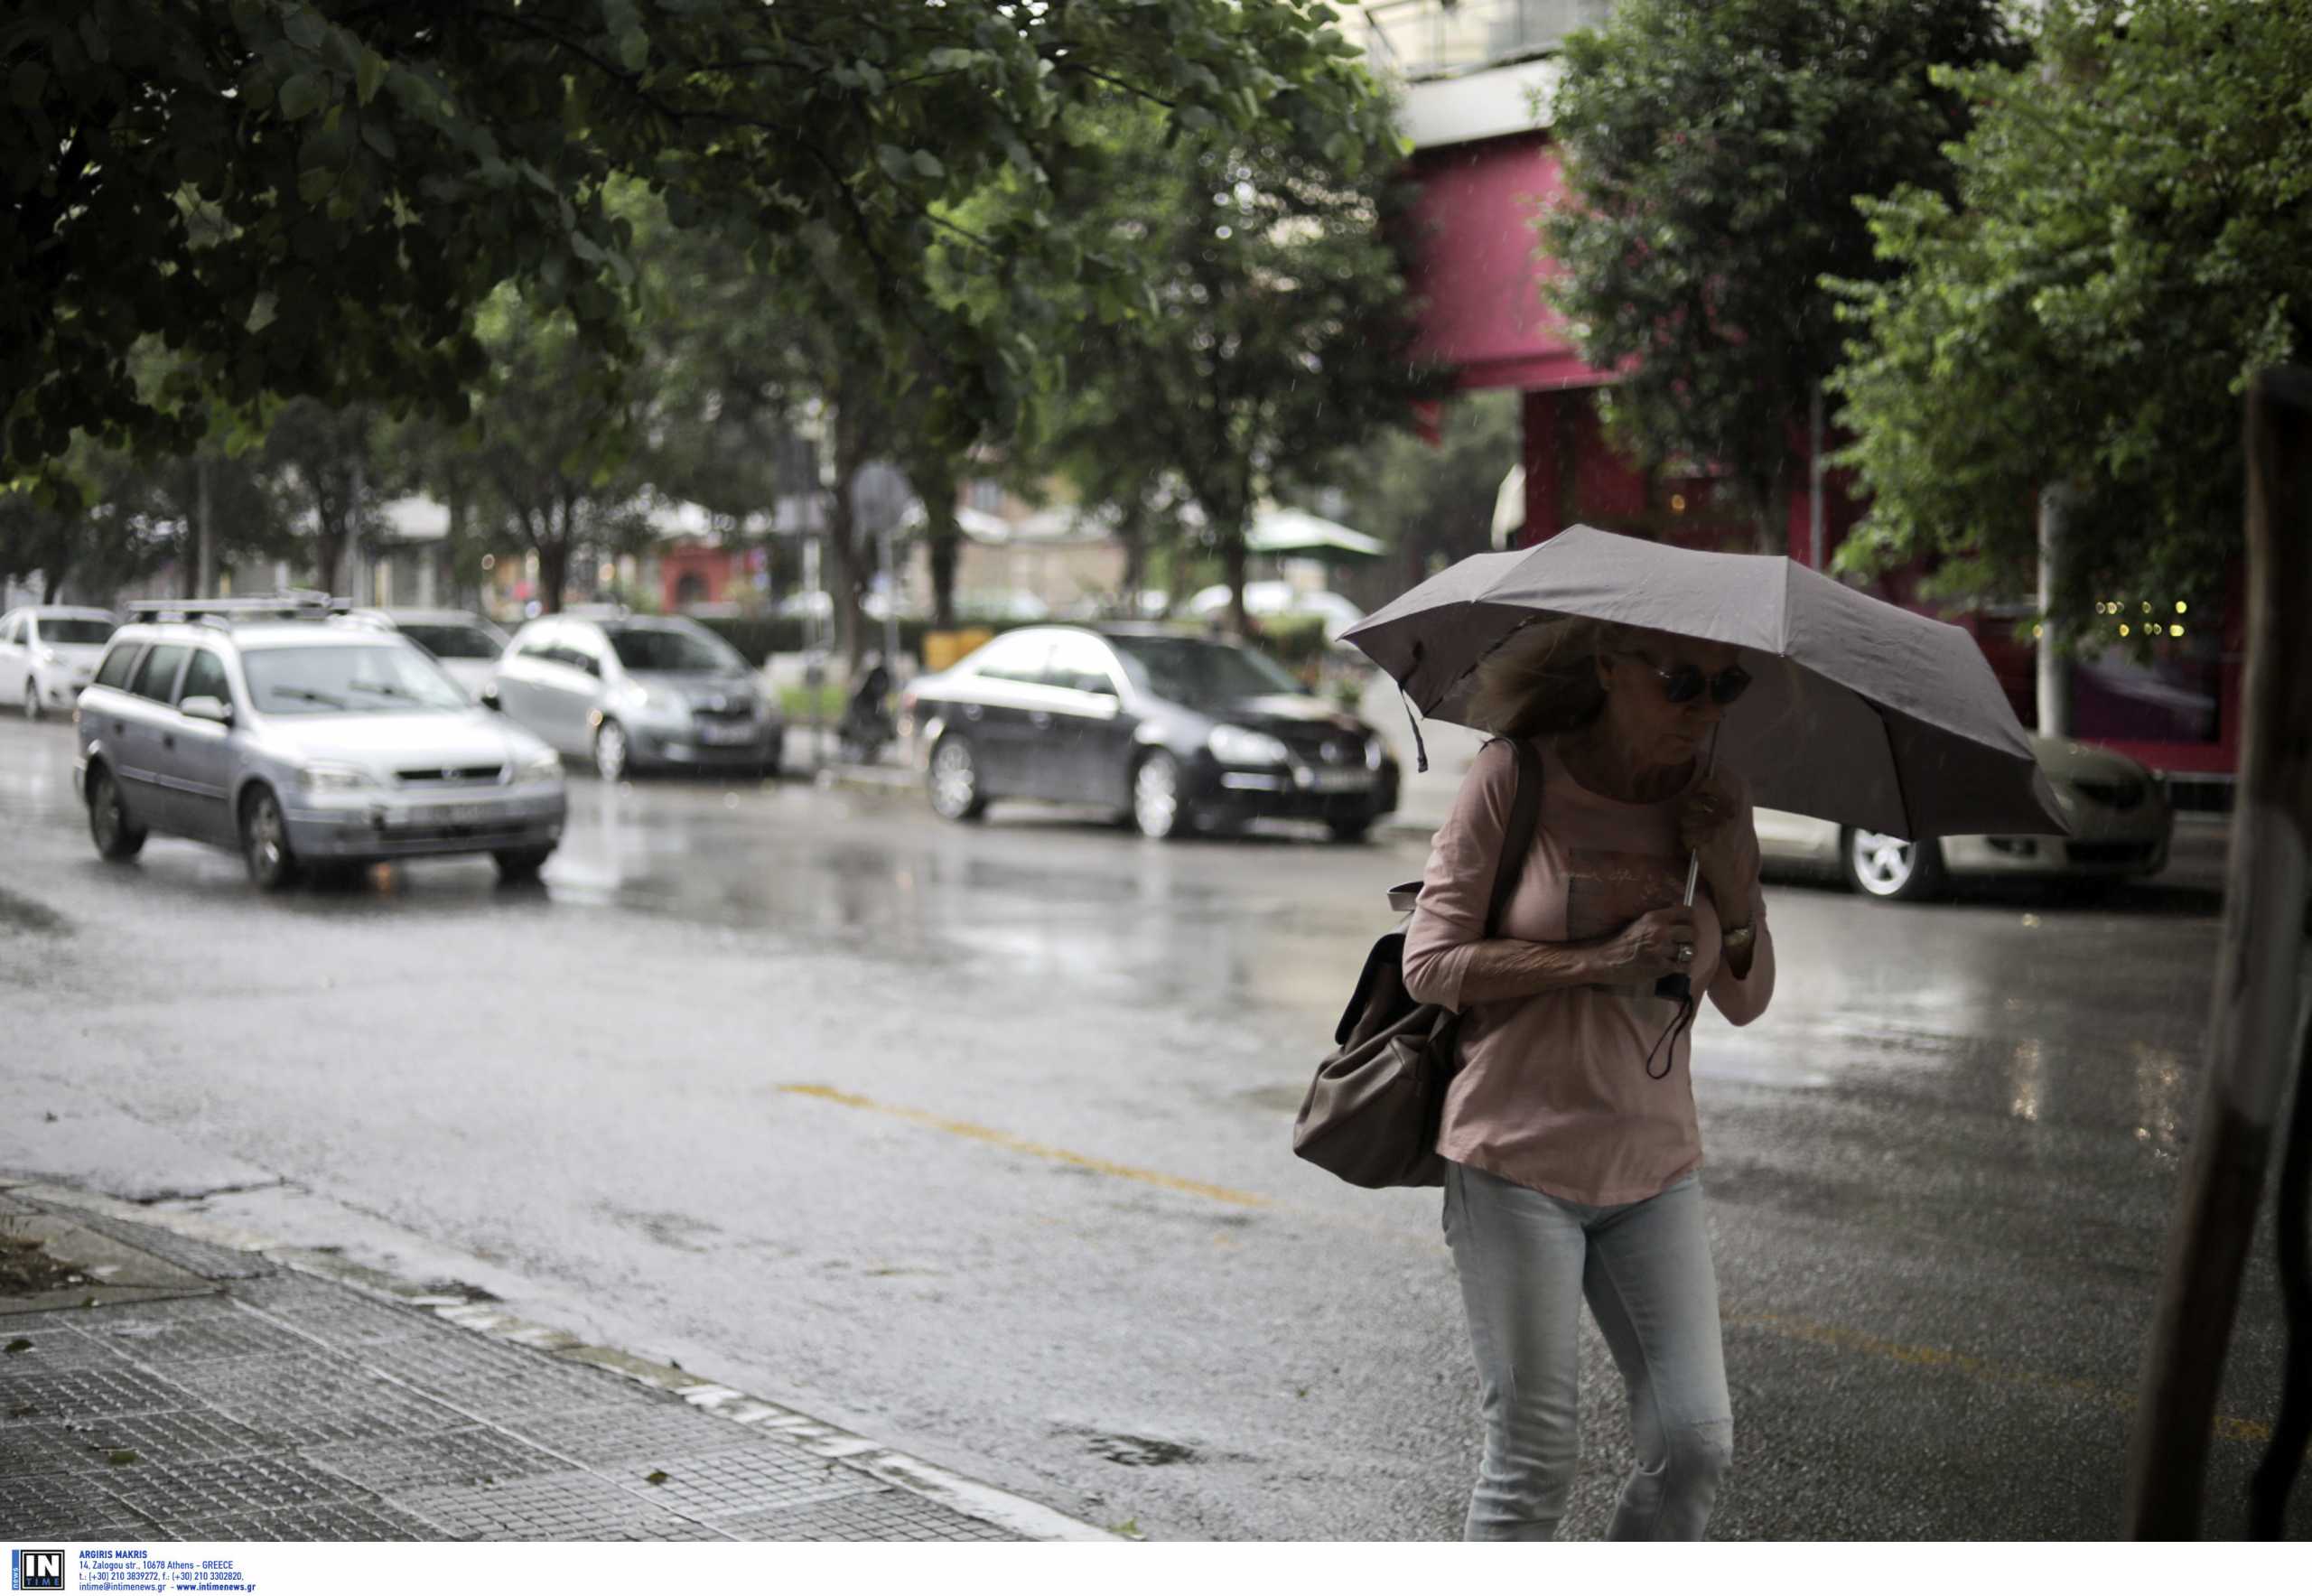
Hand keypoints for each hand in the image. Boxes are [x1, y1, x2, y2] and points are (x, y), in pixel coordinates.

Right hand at [1608, 904, 1698, 981]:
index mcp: (1655, 918)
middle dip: (1689, 939)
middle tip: (1683, 944)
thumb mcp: (1640, 923)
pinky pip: (1684, 966)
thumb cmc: (1623, 942)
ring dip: (1687, 954)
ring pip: (1690, 950)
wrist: (1608, 961)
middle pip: (1691, 932)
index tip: (1687, 925)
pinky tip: (1676, 966)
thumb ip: (1659, 921)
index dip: (1689, 920)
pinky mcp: (1662, 967)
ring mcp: (1662, 950)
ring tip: (1679, 956)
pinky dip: (1683, 968)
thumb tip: (1680, 920)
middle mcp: (1660, 931)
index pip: (1686, 912)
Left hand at [1679, 772, 1755, 900]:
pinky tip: (1702, 850)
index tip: (1702, 788)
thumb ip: (1723, 797)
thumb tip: (1703, 777)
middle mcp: (1728, 813)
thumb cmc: (1734, 844)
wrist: (1737, 875)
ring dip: (1689, 830)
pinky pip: (1685, 837)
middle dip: (1691, 811)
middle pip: (1691, 801)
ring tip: (1705, 839)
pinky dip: (1689, 844)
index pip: (1710, 782)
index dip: (1702, 785)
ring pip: (1685, 820)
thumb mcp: (1736, 817)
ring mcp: (1716, 827)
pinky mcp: (1705, 842)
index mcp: (1738, 804)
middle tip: (1702, 822)